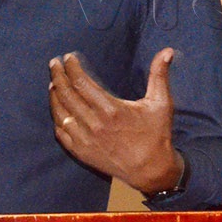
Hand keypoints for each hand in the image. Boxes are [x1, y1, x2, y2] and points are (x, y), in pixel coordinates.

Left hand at [48, 48, 183, 193]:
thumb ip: (159, 74)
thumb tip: (167, 51)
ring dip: (54, 95)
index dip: (72, 67)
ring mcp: (85, 140)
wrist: (151, 170)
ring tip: (53, 82)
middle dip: (58, 75)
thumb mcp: (162, 103)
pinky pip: (61, 133)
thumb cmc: (157, 134)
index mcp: (111, 109)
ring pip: (61, 113)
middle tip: (54, 63)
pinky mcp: (82, 152)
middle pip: (67, 94)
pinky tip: (57, 109)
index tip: (68, 57)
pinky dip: (57, 118)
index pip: (81, 82)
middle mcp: (94, 124)